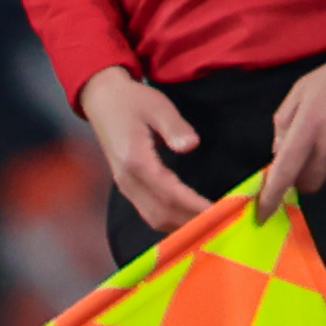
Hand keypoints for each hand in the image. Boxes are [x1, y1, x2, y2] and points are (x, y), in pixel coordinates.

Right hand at [79, 67, 211, 233]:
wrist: (101, 100)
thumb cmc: (132, 100)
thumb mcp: (157, 106)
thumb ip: (174, 127)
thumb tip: (192, 145)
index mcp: (136, 161)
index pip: (169, 193)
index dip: (194, 206)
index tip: (220, 212)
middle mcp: (128, 180)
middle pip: (161, 213)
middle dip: (192, 221)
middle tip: (223, 222)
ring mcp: (125, 185)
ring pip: (153, 217)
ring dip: (181, 225)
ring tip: (211, 224)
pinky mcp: (126, 186)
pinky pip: (148, 212)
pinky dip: (170, 220)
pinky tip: (189, 218)